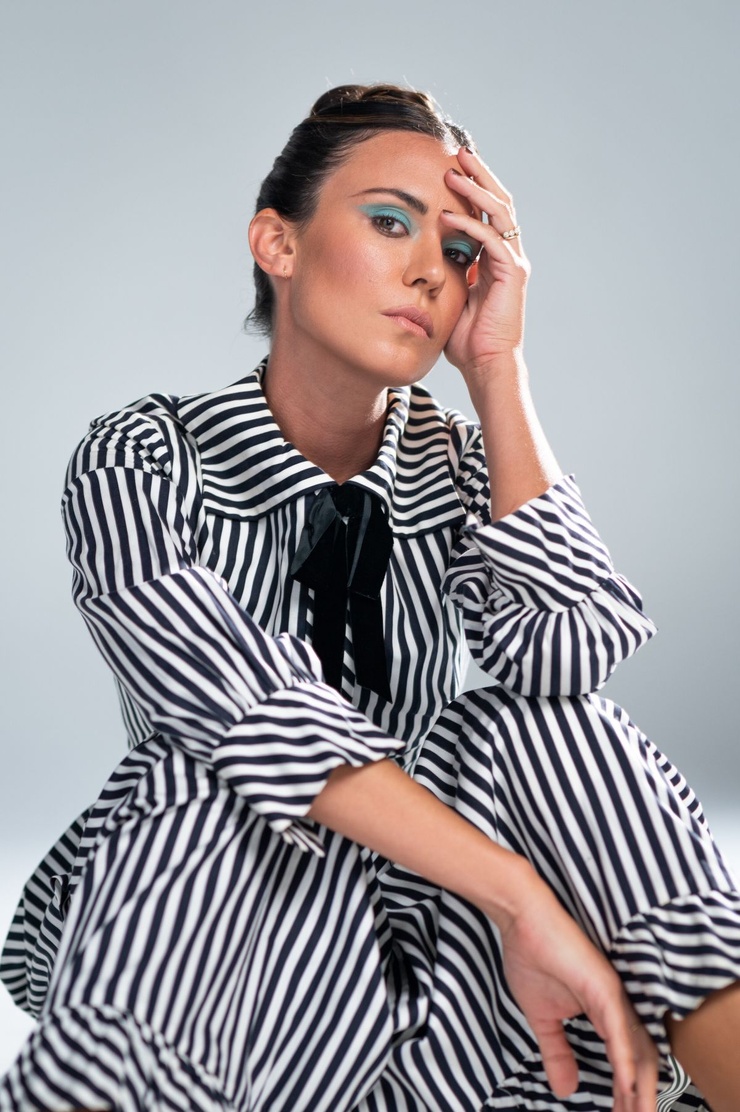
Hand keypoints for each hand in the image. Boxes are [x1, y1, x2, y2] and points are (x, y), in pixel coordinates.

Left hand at [442, 147, 530, 378]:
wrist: (485, 366)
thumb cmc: (465, 339)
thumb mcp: (449, 295)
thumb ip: (442, 271)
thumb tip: (418, 256)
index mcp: (495, 256)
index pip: (487, 210)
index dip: (472, 186)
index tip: (450, 164)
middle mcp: (508, 254)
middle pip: (498, 201)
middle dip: (479, 174)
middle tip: (458, 150)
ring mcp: (513, 263)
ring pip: (499, 213)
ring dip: (476, 190)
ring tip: (454, 171)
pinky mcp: (512, 275)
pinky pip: (492, 241)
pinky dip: (471, 227)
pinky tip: (449, 216)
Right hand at [492, 875, 657, 1107]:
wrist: (522, 919)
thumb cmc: (531, 957)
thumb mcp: (542, 1018)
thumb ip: (557, 1052)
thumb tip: (566, 1089)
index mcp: (604, 1011)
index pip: (625, 1059)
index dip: (626, 1091)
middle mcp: (617, 1005)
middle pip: (642, 1059)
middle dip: (640, 1097)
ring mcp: (614, 995)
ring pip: (638, 1049)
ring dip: (639, 1088)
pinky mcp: (605, 985)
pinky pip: (620, 1030)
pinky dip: (625, 1061)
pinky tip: (627, 1085)